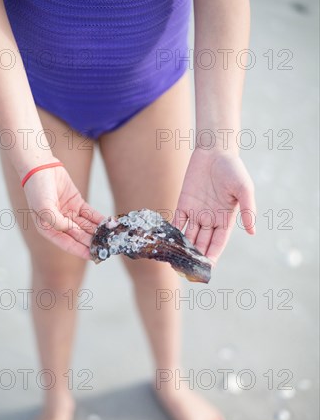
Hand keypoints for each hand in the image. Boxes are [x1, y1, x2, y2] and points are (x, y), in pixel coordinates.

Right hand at [23, 162, 105, 258]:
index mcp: (48, 229)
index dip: (80, 250)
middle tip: (107, 248)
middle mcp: (59, 224)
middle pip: (79, 236)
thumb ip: (57, 222)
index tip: (94, 256)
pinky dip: (99, 220)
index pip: (67, 243)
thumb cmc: (37, 188)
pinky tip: (109, 225)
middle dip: (92, 242)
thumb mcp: (44, 208)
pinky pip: (90, 214)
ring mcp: (69, 213)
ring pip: (86, 226)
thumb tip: (73, 231)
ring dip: (98, 232)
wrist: (40, 166)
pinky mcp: (77, 203)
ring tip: (111, 238)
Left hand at [172, 148, 255, 264]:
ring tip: (176, 261)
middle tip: (188, 269)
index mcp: (226, 219)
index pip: (218, 242)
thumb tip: (253, 232)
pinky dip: (173, 232)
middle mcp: (210, 219)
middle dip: (196, 256)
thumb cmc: (233, 169)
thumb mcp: (244, 189)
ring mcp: (196, 212)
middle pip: (202, 242)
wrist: (215, 150)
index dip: (212, 255)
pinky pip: (177, 221)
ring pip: (189, 235)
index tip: (207, 267)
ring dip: (183, 248)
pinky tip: (167, 243)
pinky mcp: (183, 203)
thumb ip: (248, 210)